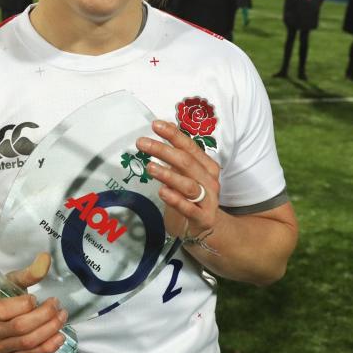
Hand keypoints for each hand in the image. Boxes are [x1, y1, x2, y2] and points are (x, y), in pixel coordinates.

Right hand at [0, 252, 67, 352]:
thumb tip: (46, 258)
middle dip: (44, 315)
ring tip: (61, 317)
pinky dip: (48, 346)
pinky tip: (59, 336)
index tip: (35, 297)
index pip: (3, 311)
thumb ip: (28, 273)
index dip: (23, 304)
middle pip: (20, 327)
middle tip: (56, 304)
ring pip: (27, 342)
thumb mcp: (9, 281)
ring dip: (49, 330)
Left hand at [136, 120, 220, 245]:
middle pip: (186, 163)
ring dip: (168, 175)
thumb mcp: (185, 174)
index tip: (155, 126)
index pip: (190, 147)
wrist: (207, 226)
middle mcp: (210, 181)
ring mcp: (209, 200)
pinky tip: (163, 192)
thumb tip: (166, 126)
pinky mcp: (204, 218)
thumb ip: (177, 153)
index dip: (173, 135)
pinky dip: (176, 200)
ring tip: (150, 167)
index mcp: (207, 166)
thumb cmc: (192, 196)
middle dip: (163, 151)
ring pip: (188, 185)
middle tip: (142, 143)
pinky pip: (189, 208)